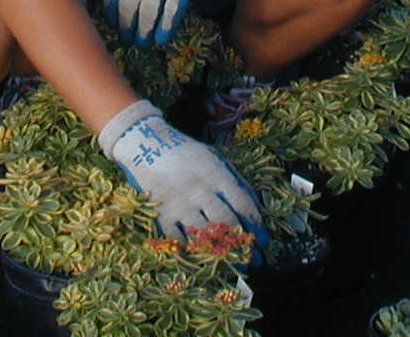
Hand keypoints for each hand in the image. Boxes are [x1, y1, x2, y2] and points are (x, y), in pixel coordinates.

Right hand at [98, 100, 265, 248]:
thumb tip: (255, 207)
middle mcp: (200, 190)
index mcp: (217, 174)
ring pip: (205, 234)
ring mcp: (180, 203)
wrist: (145, 143)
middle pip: (226, 223)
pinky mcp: (161, 213)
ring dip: (221, 253)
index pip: (242, 204)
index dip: (256, 225)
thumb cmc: (187, 153)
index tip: (264, 242)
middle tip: (253, 262)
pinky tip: (202, 260)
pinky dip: (192, 252)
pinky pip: (179, 240)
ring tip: (234, 266)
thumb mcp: (215, 159)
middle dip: (242, 245)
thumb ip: (234, 181)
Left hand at [103, 0, 227, 45]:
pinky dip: (165, 28)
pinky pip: (170, 13)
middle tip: (125, 38)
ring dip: (143, 32)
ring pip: (147, 15)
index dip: (111, 10)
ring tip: (142, 43)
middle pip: (127, 9)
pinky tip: (162, 38)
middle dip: (125, 26)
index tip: (111, 20)